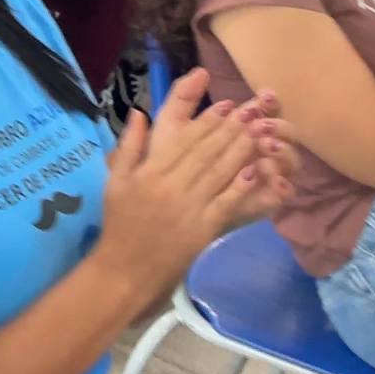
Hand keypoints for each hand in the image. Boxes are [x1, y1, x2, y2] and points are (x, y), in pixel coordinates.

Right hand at [97, 69, 288, 298]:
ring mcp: (188, 208)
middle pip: (206, 152)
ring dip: (241, 151)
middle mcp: (170, 186)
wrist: (126, 269)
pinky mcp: (202, 229)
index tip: (226, 104)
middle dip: (231, 129)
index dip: (207, 121)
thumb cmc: (120, 222)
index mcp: (149, 172)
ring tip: (259, 133)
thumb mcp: (114, 180)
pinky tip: (254, 172)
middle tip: (252, 111)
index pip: (184, 140)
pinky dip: (240, 188)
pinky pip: (224, 204)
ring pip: (218, 173)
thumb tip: (138, 111)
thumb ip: (128, 145)